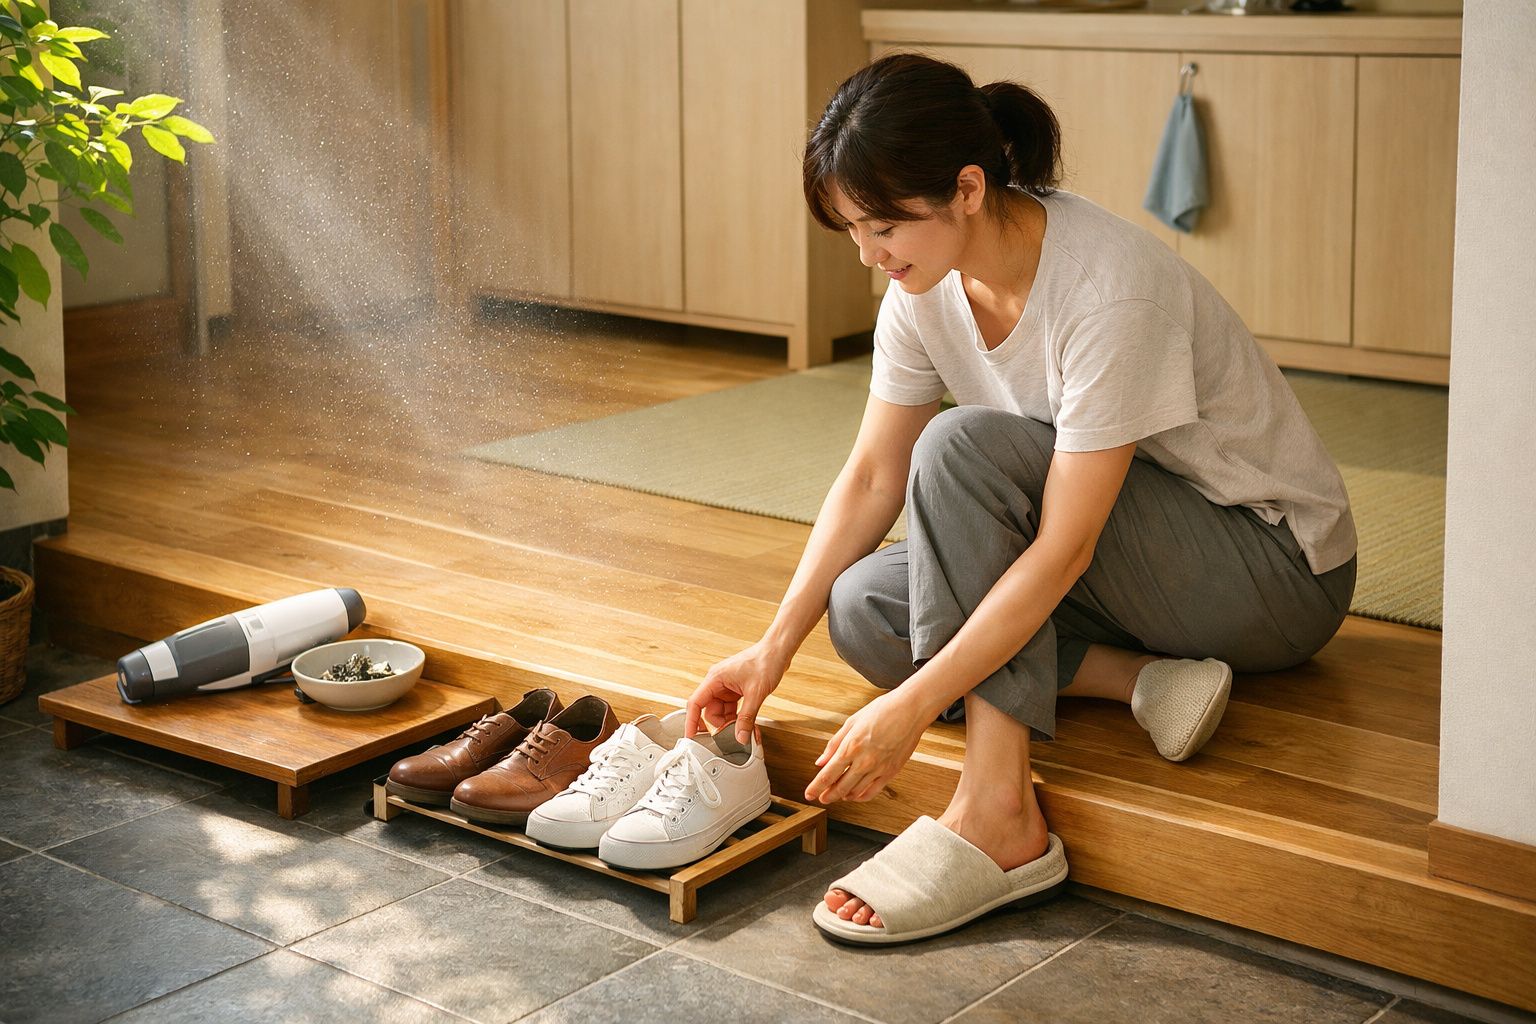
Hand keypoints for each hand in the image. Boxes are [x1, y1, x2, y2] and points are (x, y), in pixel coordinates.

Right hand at [684, 638, 790, 742]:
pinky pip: (731, 708)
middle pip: (710, 711)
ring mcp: (727, 686)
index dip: (691, 721)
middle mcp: (718, 682)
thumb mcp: (755, 693)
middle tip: (733, 735)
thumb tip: (740, 737)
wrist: (778, 651)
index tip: (691, 737)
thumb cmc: (765, 661)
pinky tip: (748, 723)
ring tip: (745, 729)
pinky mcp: (736, 689)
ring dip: (731, 722)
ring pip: (721, 711)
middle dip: (720, 724)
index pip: (695, 703)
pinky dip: (738, 717)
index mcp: (715, 678)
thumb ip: (747, 717)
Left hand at [804, 690, 927, 804]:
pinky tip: (855, 795)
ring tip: (837, 795)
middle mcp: (864, 761)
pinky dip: (861, 797)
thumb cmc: (882, 710)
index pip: (827, 775)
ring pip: (855, 792)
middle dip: (827, 795)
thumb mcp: (851, 722)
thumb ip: (834, 744)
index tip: (809, 794)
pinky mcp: (891, 772)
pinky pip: (873, 792)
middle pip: (840, 788)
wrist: (910, 709)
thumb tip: (821, 762)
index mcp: (851, 747)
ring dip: (843, 796)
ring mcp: (878, 769)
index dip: (815, 788)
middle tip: (821, 798)